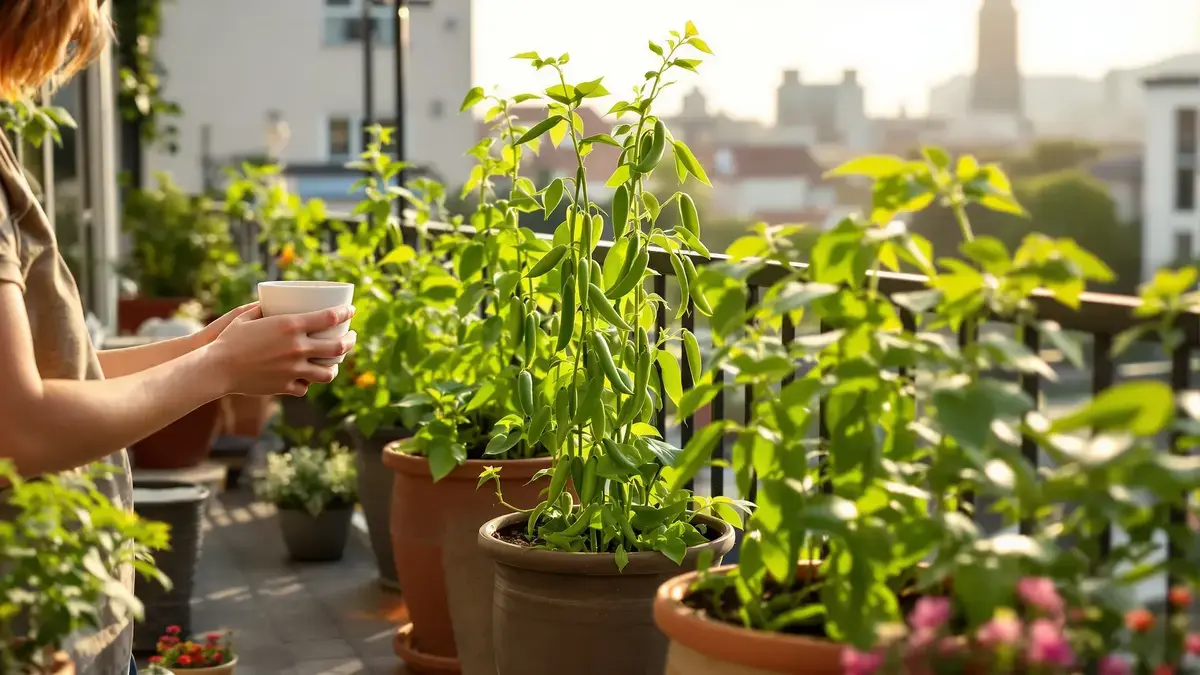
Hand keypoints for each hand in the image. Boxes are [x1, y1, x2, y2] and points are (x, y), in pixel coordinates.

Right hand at [202, 305, 356, 396]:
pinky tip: (307, 379)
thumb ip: (263, 308)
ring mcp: (294, 369)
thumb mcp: (247, 317)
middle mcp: (298, 348)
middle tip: (351, 337)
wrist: (216, 368)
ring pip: (327, 373)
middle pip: (337, 347)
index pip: (330, 318)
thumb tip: (271, 300)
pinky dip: (307, 383)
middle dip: (350, 341)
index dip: (345, 313)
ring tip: (335, 363)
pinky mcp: (286, 386)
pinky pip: (305, 387)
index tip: (351, 311)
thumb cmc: (228, 339)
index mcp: (291, 326)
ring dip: (334, 368)